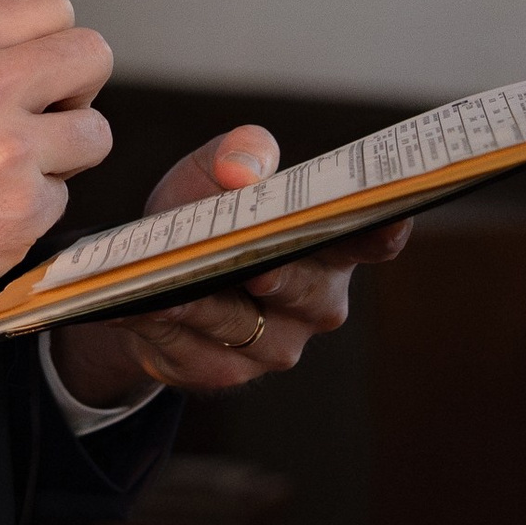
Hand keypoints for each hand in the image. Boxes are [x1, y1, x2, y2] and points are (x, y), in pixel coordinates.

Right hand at [0, 0, 112, 375]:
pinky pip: (62, 197)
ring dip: (66, 152)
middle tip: (50, 111)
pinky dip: (32, 208)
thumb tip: (26, 56)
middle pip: (93, 55)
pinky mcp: (25, 212)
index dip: (53, 38)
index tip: (43, 64)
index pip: (53, 6)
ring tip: (16, 168)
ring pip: (95, 133)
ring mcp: (11, 153)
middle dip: (78, 85)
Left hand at [40, 122, 413, 409]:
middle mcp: (317, 301)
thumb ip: (239, 152)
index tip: (388, 215)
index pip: (373, 241)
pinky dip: (164, 326)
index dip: (385, 230)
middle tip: (255, 266)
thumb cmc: (204, 214)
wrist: (151, 273)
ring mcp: (277, 344)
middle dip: (274, 273)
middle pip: (302, 288)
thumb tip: (244, 171)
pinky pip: (193, 349)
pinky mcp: (226, 372)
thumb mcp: (216, 169)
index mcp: (332, 246)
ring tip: (169, 283)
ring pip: (242, 322)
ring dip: (204, 302)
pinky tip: (137, 306)